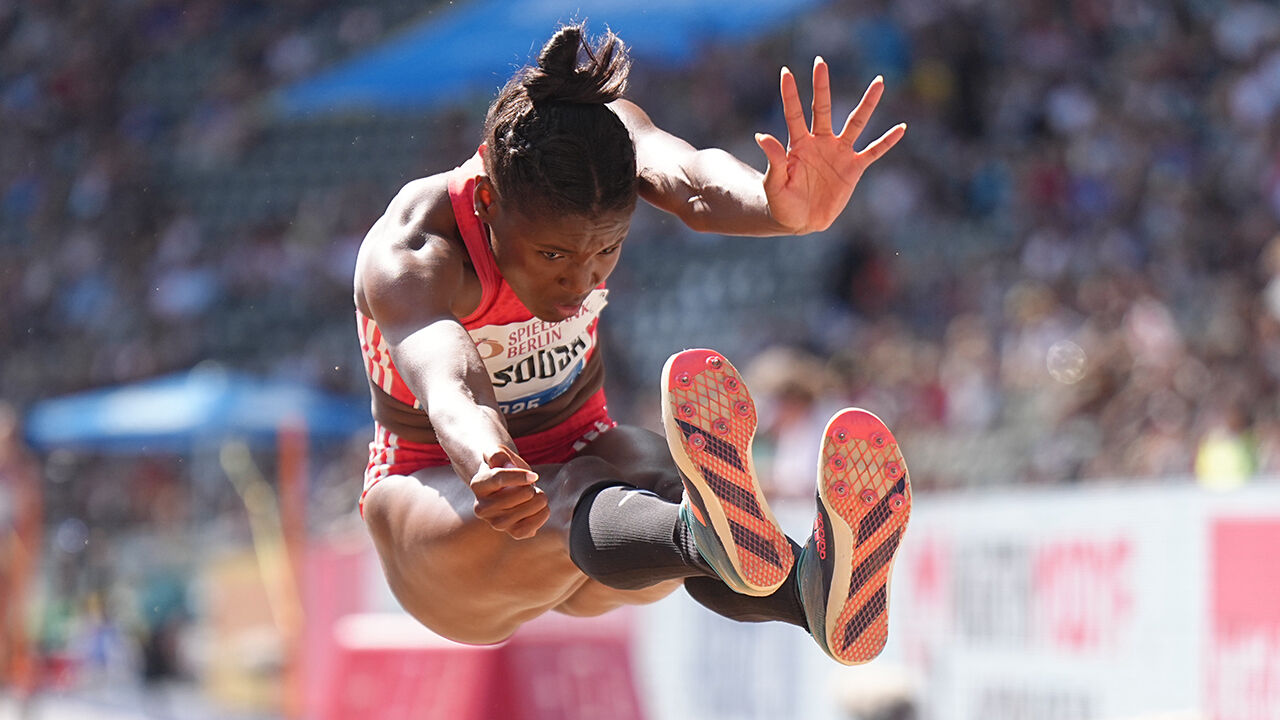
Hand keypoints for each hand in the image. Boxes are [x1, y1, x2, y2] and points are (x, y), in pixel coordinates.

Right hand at [470, 446, 547, 538]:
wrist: (504, 485)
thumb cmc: (502, 465)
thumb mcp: (497, 452)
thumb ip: (498, 454)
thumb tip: (508, 466)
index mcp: (477, 485)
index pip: (499, 478)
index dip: (520, 476)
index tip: (534, 475)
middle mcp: (482, 508)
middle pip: (517, 495)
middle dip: (530, 487)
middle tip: (530, 485)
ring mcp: (495, 522)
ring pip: (525, 511)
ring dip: (539, 500)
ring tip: (536, 494)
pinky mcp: (511, 532)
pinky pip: (529, 529)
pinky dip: (541, 516)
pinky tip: (541, 507)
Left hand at [755, 57, 905, 234]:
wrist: (800, 221)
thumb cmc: (782, 203)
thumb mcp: (774, 184)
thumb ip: (773, 160)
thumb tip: (760, 135)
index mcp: (798, 144)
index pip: (794, 114)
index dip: (790, 94)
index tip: (786, 72)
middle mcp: (820, 142)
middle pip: (822, 108)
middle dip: (821, 86)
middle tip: (820, 61)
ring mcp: (838, 152)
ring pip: (855, 123)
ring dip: (867, 104)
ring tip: (879, 82)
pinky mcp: (853, 168)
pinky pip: (874, 151)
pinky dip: (887, 141)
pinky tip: (901, 128)